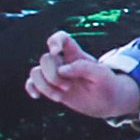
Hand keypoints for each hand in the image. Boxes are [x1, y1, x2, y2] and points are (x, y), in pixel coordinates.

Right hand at [25, 31, 139, 120]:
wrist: (108, 101)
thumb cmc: (107, 84)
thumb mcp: (102, 74)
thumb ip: (84, 68)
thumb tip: (62, 70)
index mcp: (76, 54)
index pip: (62, 38)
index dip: (55, 41)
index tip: (55, 52)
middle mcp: (63, 62)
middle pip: (46, 59)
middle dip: (53, 75)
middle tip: (68, 87)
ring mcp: (55, 74)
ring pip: (36, 72)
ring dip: (45, 86)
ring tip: (60, 96)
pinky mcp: (51, 86)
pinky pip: (32, 82)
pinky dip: (31, 88)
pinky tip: (36, 96)